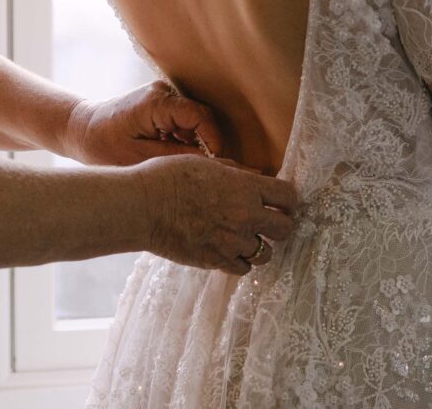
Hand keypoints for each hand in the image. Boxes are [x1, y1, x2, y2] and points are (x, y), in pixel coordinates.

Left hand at [64, 81, 225, 164]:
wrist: (82, 130)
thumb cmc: (104, 146)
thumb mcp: (139, 159)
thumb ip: (175, 157)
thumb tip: (209, 160)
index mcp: (156, 102)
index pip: (199, 116)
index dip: (212, 139)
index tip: (214, 163)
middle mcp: (162, 91)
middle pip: (200, 116)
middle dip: (203, 142)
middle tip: (196, 167)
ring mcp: (162, 94)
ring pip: (194, 119)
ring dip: (191, 141)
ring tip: (171, 158)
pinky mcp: (160, 101)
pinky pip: (183, 119)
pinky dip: (182, 136)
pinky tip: (165, 150)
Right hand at [134, 155, 299, 275]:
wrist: (143, 207)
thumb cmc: (169, 178)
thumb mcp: (206, 164)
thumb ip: (235, 173)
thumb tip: (255, 177)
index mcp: (245, 187)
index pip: (287, 196)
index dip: (288, 200)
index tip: (283, 202)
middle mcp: (245, 216)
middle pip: (285, 228)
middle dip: (280, 224)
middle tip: (269, 222)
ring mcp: (232, 242)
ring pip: (265, 253)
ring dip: (258, 245)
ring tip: (243, 238)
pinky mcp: (217, 261)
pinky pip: (243, 268)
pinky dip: (239, 261)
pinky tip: (227, 250)